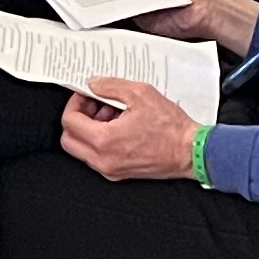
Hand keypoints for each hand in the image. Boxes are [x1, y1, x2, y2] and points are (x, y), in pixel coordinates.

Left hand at [61, 83, 204, 179]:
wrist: (190, 151)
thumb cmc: (170, 127)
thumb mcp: (140, 94)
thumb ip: (110, 86)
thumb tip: (93, 84)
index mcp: (104, 141)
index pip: (70, 122)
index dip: (75, 103)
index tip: (86, 95)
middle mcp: (103, 160)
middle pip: (68, 140)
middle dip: (77, 119)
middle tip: (93, 105)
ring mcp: (110, 169)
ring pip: (81, 150)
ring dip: (89, 130)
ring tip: (111, 114)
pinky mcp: (119, 173)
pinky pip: (96, 157)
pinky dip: (100, 141)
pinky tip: (119, 127)